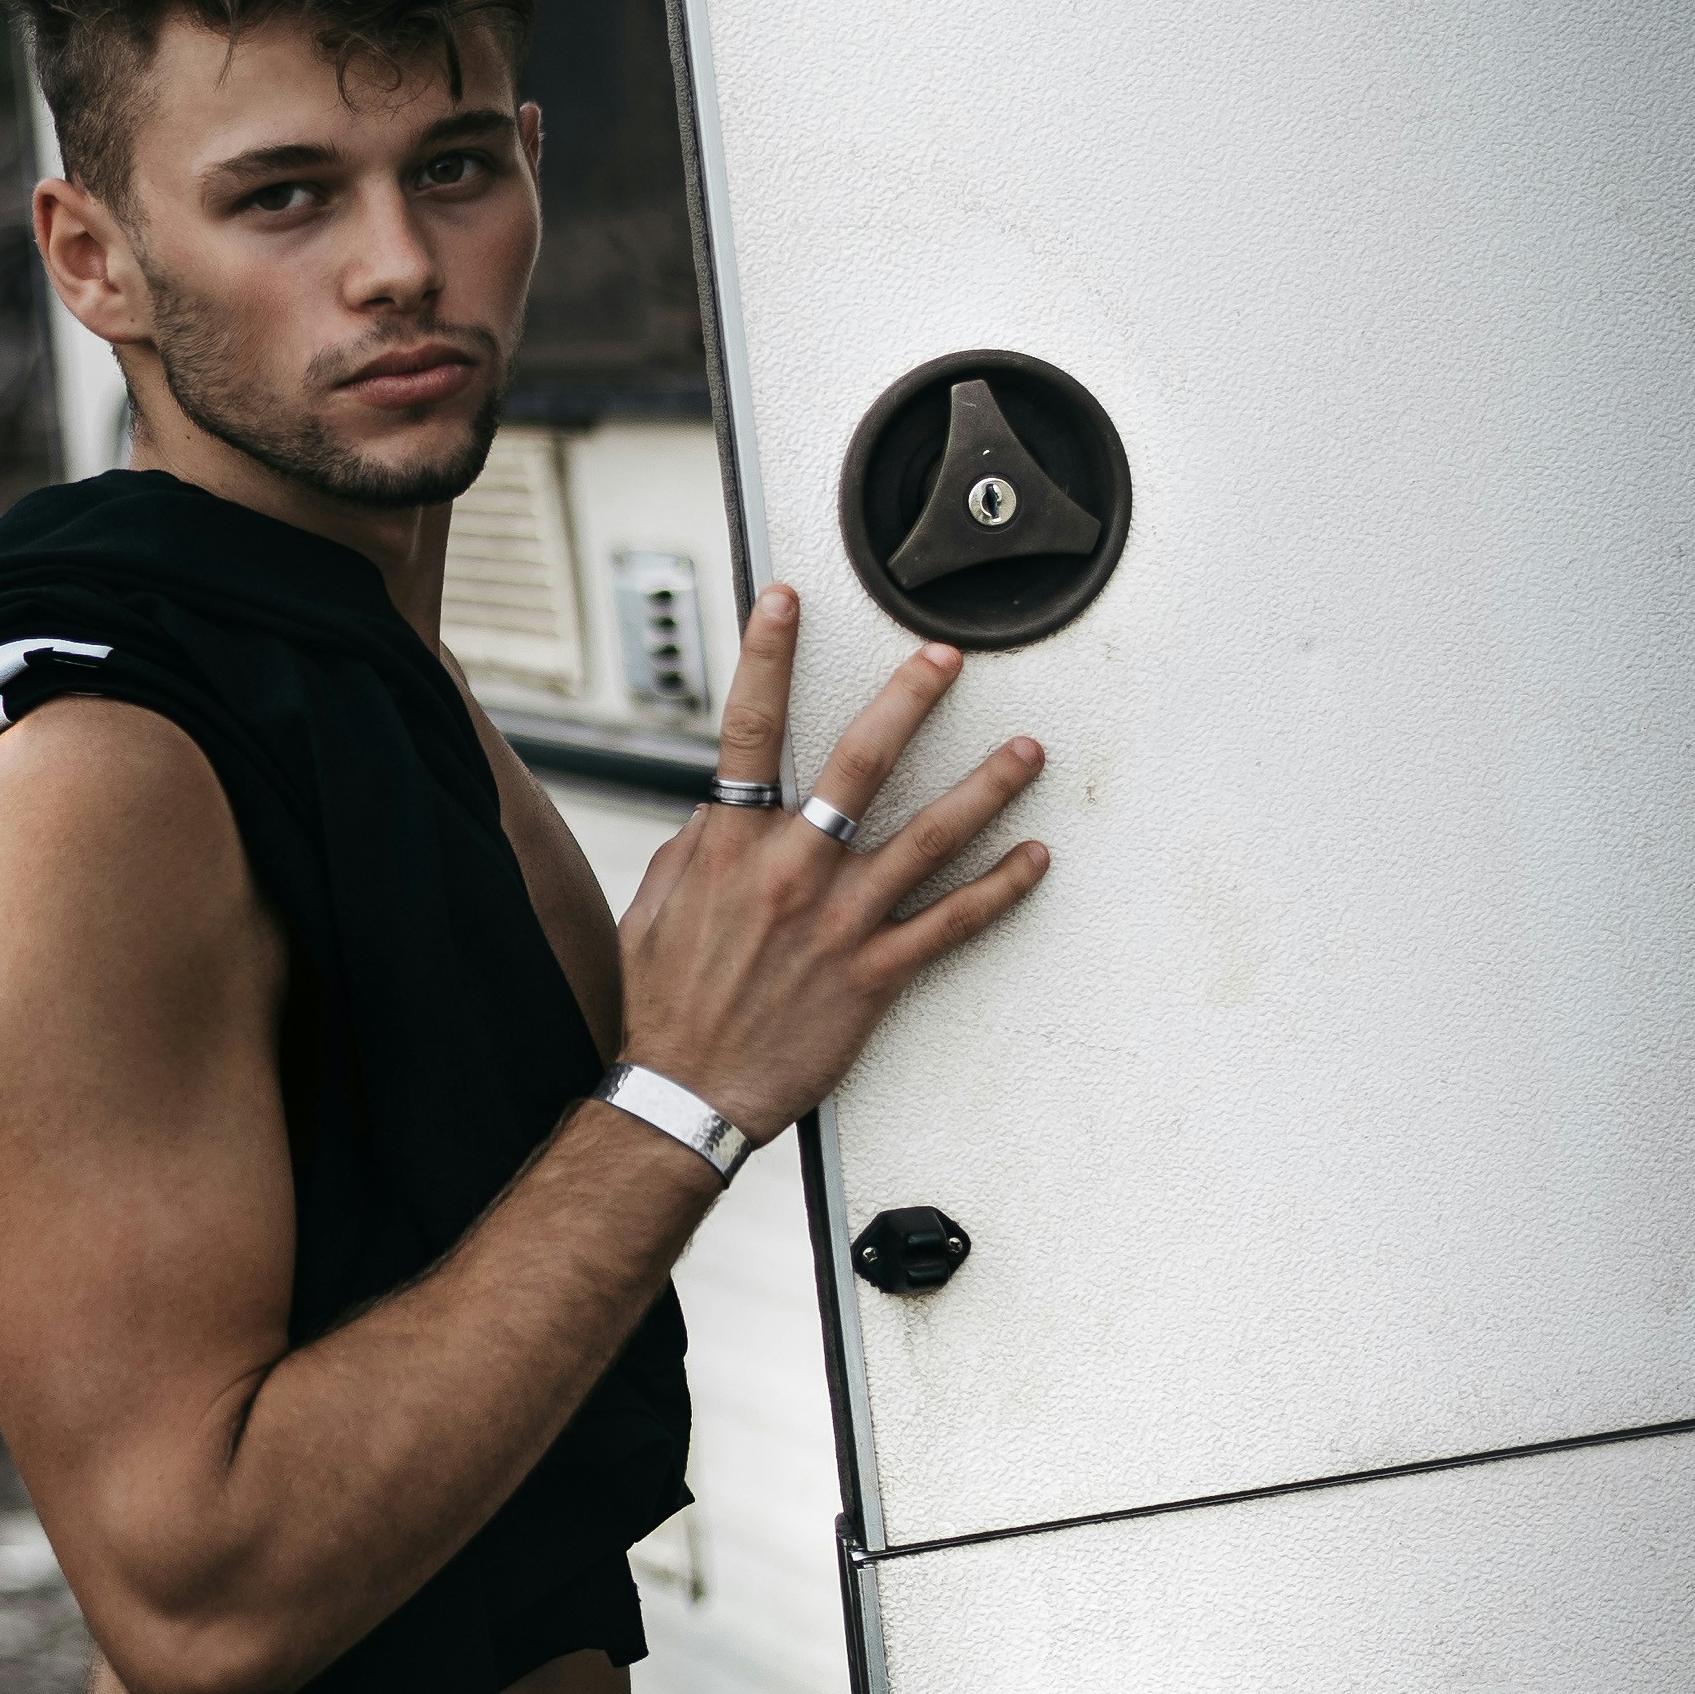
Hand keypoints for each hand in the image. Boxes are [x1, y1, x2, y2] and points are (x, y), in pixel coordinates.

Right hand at [614, 594, 1046, 1144]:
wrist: (681, 1092)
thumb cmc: (664, 1002)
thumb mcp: (661, 904)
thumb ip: (702, 845)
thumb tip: (728, 801)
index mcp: (732, 845)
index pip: (750, 730)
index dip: (766, 658)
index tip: (786, 601)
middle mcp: (791, 872)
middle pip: (859, 764)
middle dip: (908, 700)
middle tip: (947, 658)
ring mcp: (838, 923)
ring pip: (928, 838)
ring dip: (985, 788)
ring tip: (1027, 750)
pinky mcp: (873, 975)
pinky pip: (950, 923)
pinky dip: (999, 890)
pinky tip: (1033, 859)